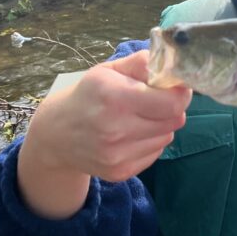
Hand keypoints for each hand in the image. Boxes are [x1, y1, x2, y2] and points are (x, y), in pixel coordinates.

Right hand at [17, 50, 191, 218]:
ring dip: (161, 126)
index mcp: (115, 97)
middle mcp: (116, 129)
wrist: (56, 134)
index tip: (175, 87)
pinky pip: (155, 153)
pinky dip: (150, 142)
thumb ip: (142, 62)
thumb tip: (173, 64)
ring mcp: (117, 155)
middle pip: (174, 120)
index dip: (180, 93)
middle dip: (172, 108)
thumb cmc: (89, 95)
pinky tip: (131, 134)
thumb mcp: (109, 69)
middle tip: (157, 101)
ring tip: (138, 118)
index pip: (172, 103)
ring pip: (167, 137)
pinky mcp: (120, 172)